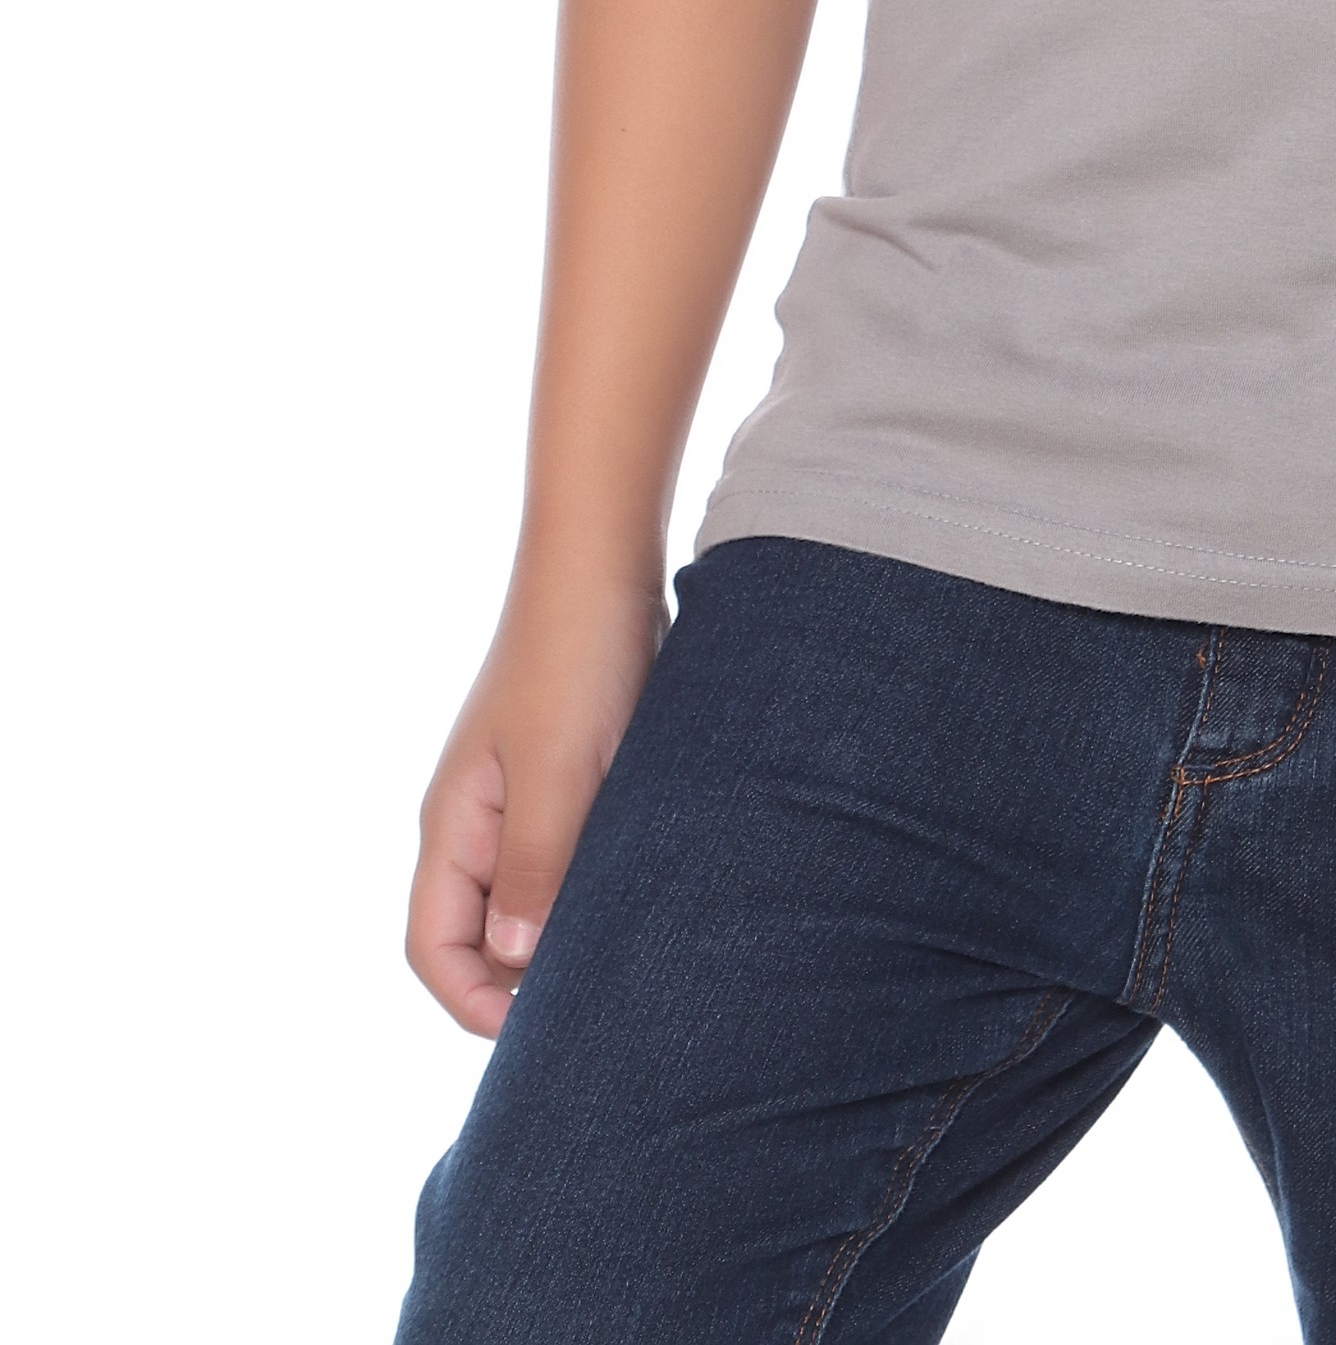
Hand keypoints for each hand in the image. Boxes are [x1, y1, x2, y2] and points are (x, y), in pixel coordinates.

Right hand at [406, 566, 664, 1035]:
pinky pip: (562, 860)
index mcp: (454, 826)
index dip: (474, 1004)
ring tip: (625, 963)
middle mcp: (476, 822)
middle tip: (593, 1010)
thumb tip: (513, 962)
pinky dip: (587, 891)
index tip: (543, 1033)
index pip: (433, 950)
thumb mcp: (558, 770)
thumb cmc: (576, 660)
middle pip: (475, 937)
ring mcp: (518, 800)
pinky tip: (640, 900)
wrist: (603, 565)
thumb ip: (535, 864)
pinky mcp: (565, 779)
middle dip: (519, 984)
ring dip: (560, 936)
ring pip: (524, 901)